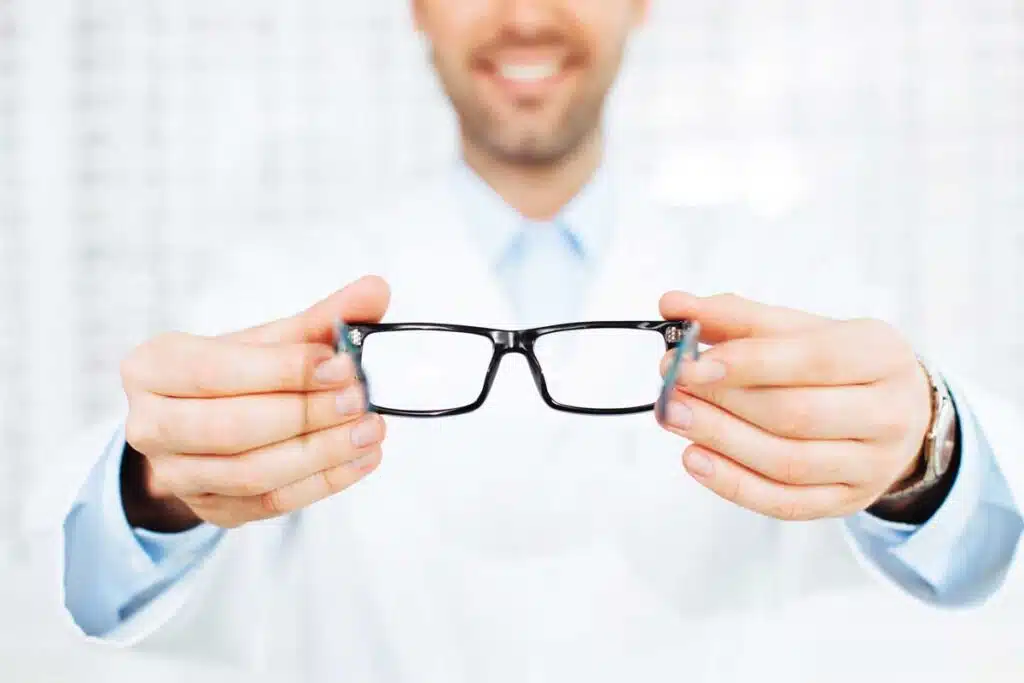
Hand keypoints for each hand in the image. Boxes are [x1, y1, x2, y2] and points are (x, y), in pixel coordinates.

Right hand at [120, 275, 390, 530]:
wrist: (198, 424)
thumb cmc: (233, 373)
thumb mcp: (267, 341)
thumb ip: (321, 318)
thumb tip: (376, 290)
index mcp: (154, 367)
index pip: (217, 370)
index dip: (283, 370)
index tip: (342, 364)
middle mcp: (150, 425)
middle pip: (232, 427)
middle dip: (306, 414)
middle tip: (360, 399)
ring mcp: (175, 475)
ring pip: (251, 473)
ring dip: (321, 453)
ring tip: (370, 430)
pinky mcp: (209, 510)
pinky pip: (270, 504)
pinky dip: (323, 482)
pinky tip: (361, 457)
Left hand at [656, 292, 933, 521]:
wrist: (897, 413)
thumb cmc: (837, 364)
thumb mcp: (800, 330)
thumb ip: (737, 317)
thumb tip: (674, 304)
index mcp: (882, 355)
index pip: (812, 360)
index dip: (747, 362)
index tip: (690, 361)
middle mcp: (889, 414)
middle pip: (795, 415)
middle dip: (723, 401)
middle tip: (671, 387)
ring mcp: (872, 466)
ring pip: (787, 462)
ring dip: (720, 440)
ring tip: (673, 416)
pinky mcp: (847, 502)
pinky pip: (785, 502)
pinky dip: (733, 484)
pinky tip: (694, 458)